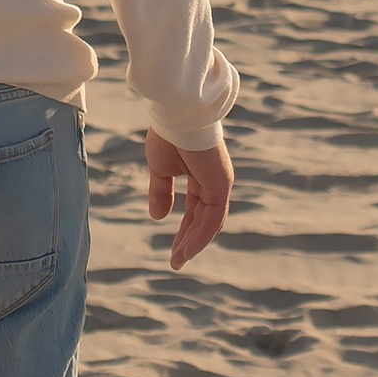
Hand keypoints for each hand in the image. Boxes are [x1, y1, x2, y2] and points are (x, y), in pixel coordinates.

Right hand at [147, 128, 232, 269]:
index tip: (174, 251)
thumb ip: (161, 192)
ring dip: (193, 244)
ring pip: (209, 224)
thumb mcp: (161, 169)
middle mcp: (216, 183)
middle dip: (189, 242)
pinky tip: (187, 250)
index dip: (185, 232)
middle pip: (204, 222)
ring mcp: (220, 185)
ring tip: (178, 261)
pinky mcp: (220, 185)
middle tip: (176, 262)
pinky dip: (200, 237)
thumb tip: (158, 217)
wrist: (176, 114)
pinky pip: (211, 219)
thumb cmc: (168, 134)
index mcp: (204, 178)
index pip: (197, 212)